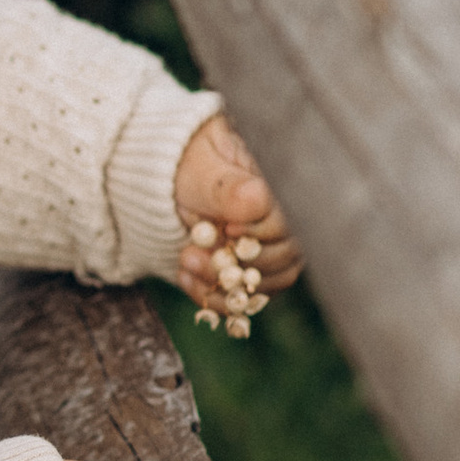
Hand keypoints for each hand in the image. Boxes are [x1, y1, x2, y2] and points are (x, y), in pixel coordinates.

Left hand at [175, 113, 304, 331]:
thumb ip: (225, 186)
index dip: (259, 232)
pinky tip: (186, 278)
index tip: (226, 229)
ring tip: (185, 264)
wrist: (170, 182)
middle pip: (285, 256)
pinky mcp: (253, 272)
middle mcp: (287, 220)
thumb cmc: (187, 163)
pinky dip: (216, 296)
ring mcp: (273, 248)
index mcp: (281, 186)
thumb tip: (256, 199)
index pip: (289, 221)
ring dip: (224, 283)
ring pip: (268, 282)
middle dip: (237, 262)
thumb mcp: (199, 167)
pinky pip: (247, 298)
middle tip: (191, 253)